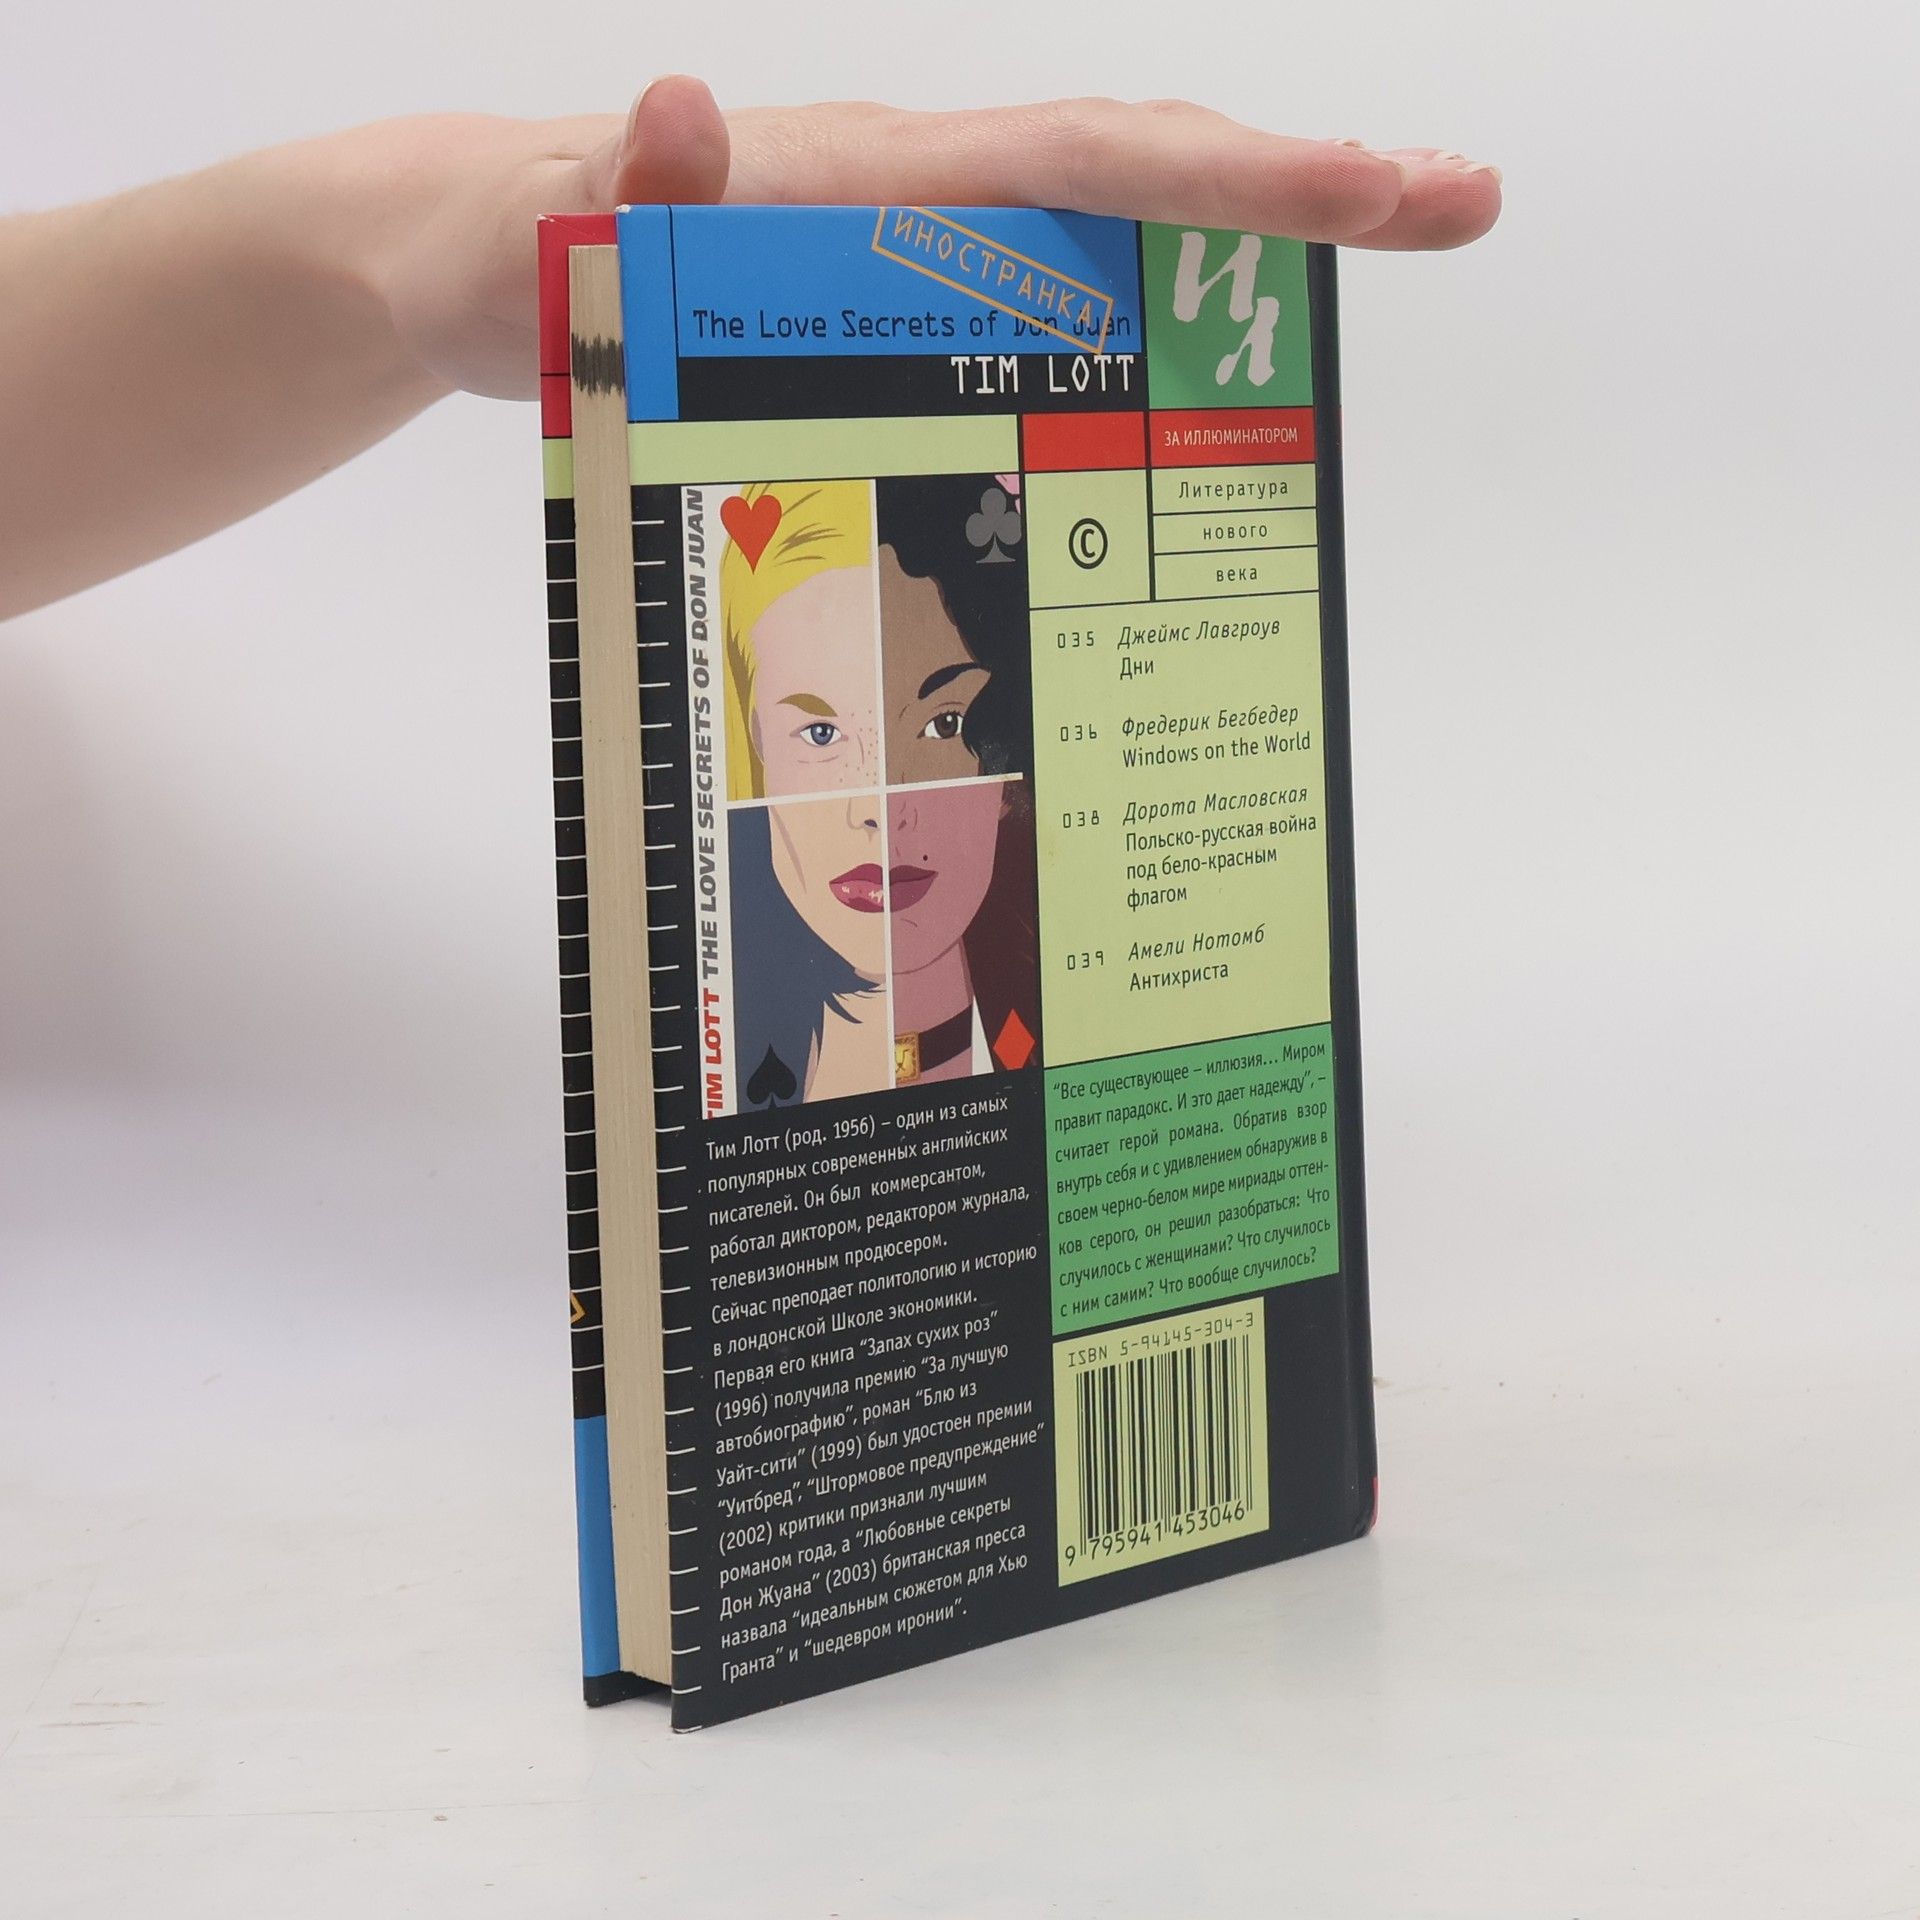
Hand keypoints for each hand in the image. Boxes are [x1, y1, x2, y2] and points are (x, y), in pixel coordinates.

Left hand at [374, 78, 1500, 400]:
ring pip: (1106, 229)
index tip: (1375, 188)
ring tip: (1375, 261)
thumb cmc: (518, 253)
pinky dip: (1137, 312)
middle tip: (1456, 203)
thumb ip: (621, 194)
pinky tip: (1196, 372)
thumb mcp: (547, 242)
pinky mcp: (897, 295)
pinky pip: (1041, 296)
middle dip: (1298, 188)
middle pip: (1137, 172)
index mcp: (870, 177)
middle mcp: (917, 191)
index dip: (1229, 181)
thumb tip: (685, 107)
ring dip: (1240, 247)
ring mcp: (915, 244)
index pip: (1080, 162)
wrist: (483, 259)